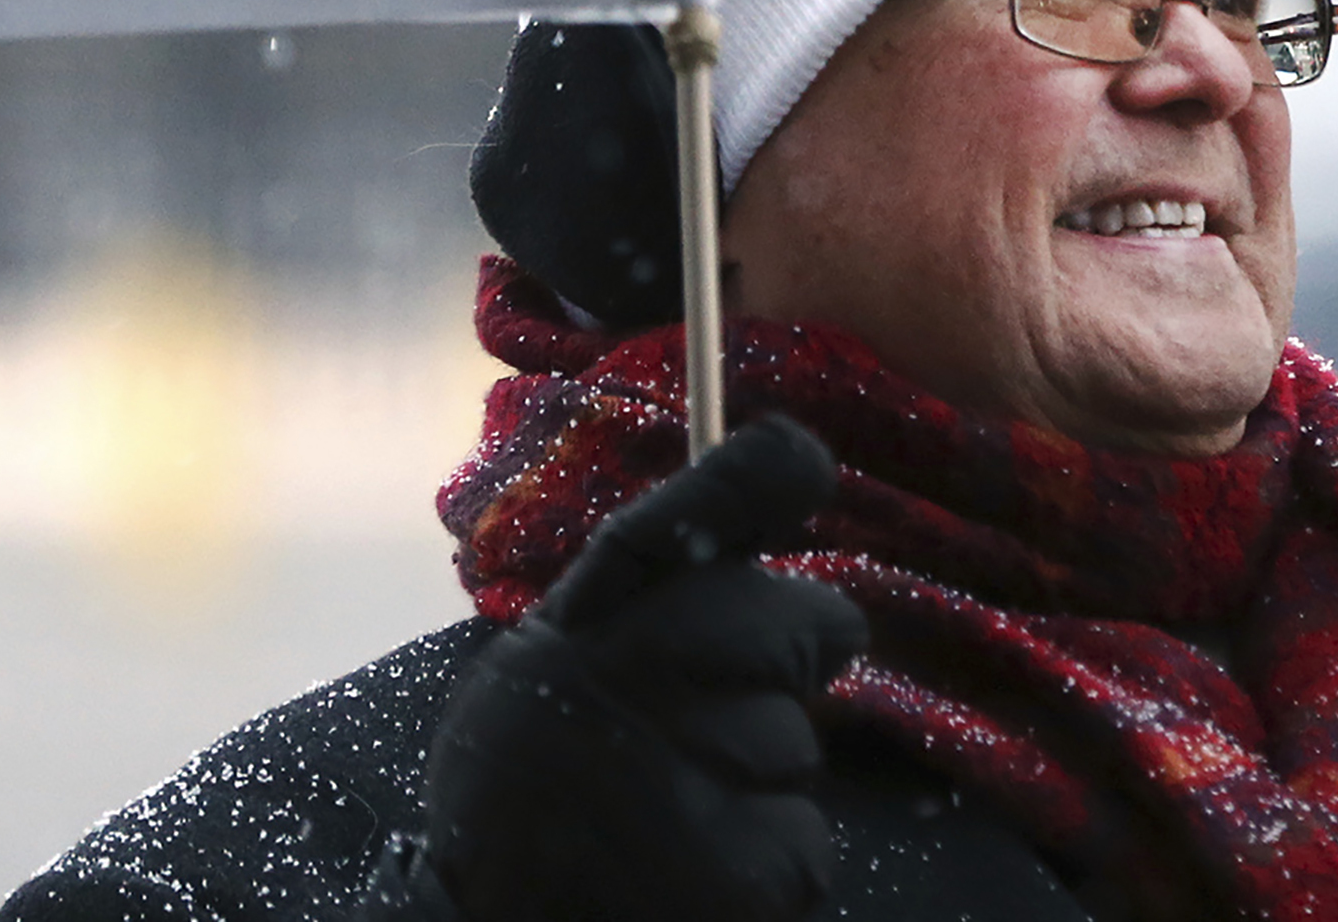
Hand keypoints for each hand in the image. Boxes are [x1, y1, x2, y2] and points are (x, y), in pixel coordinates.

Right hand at [420, 416, 868, 921]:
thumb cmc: (521, 792)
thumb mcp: (545, 662)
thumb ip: (640, 587)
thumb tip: (767, 475)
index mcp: (590, 622)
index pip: (704, 507)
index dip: (772, 475)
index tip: (801, 465)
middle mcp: (653, 673)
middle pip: (816, 624)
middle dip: (783, 665)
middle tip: (709, 718)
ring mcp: (712, 768)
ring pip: (804, 743)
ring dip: (761, 779)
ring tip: (673, 816)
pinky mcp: (760, 868)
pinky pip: (807, 839)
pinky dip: (767, 862)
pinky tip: (693, 871)